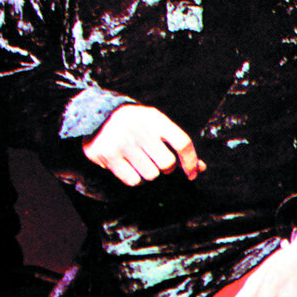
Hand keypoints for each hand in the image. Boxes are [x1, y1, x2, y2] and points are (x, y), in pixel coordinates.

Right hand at [82, 104, 205, 186]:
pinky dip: (133, 178)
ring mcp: (123, 142)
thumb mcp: (155, 123)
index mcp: (155, 118)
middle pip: (167, 164)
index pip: (182, 142)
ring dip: (147, 172)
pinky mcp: (109, 155)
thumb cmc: (133, 122)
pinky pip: (133, 181)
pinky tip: (127, 165)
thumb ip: (176, 143)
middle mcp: (140, 129)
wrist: (96, 115)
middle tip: (155, 159)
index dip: (191, 161)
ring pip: (151, 175)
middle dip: (165, 167)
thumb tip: (199, 168)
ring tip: (137, 159)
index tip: (192, 173)